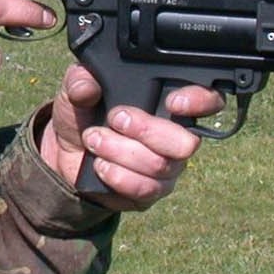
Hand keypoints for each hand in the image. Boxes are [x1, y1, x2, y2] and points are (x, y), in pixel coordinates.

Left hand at [40, 65, 224, 210]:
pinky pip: (145, 189)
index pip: (207, 100)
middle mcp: (176, 136)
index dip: (200, 101)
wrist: (66, 152)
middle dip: (146, 130)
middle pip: (186, 142)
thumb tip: (87, 87)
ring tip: (94, 140)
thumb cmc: (82, 115)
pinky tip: (100, 165)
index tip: (173, 102)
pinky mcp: (150, 193)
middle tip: (115, 119)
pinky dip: (118, 176)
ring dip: (122, 152)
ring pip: (160, 166)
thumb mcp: (76, 90)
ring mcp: (167, 168)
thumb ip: (80, 80)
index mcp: (167, 103)